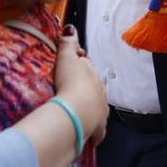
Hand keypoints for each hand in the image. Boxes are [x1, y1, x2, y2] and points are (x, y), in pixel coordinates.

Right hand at [54, 28, 107, 147]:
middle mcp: (100, 91)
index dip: (79, 66)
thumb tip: (71, 28)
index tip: (72, 67)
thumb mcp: (65, 59)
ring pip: (97, 107)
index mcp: (92, 74)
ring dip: (91, 109)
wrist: (77, 111)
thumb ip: (67, 43)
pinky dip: (94, 133)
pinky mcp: (98, 128)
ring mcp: (101, 110)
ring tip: (80, 112)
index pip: (87, 67)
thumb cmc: (70, 83)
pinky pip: (98, 131)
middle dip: (86, 87)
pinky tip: (91, 139)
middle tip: (73, 89)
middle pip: (94, 86)